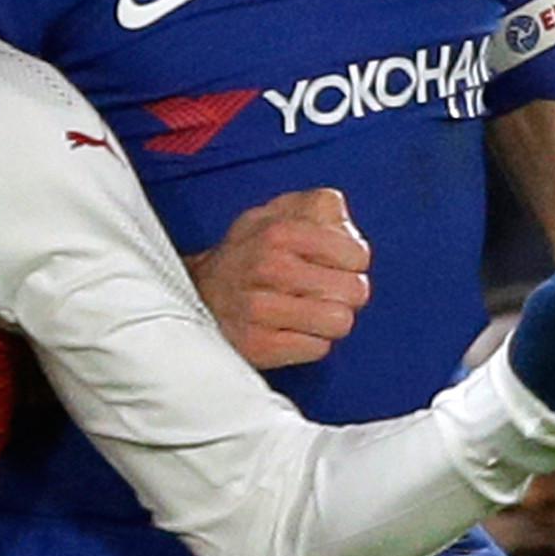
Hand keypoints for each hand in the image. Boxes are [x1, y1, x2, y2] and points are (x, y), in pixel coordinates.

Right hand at [188, 188, 371, 367]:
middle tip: (324, 290)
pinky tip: (292, 329)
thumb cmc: (246, 255)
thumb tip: (345, 224)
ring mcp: (260, 309)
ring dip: (329, 320)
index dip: (354, 260)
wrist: (198, 293)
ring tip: (309, 311)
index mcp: (278, 231)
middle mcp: (268, 267)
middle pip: (354, 291)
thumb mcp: (276, 214)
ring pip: (339, 322)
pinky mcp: (258, 345)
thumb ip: (317, 207)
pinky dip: (310, 342)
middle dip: (346, 293)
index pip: (356, 254)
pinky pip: (317, 348)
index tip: (337, 263)